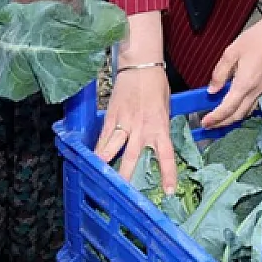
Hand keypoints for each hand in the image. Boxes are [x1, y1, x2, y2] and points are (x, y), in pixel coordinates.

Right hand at [95, 66, 176, 194]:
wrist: (140, 65)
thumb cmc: (156, 85)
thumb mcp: (166, 109)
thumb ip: (160, 128)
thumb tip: (157, 143)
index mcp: (159, 127)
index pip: (166, 155)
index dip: (167, 174)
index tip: (168, 191)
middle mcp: (141, 128)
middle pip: (132, 158)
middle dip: (127, 179)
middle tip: (124, 196)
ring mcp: (124, 123)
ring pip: (111, 149)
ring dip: (105, 165)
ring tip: (99, 180)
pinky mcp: (110, 117)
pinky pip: (103, 137)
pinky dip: (98, 149)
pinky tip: (92, 160)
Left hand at [206, 0, 261, 127]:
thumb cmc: (257, 38)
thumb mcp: (231, 52)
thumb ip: (220, 73)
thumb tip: (212, 90)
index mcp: (245, 84)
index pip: (227, 108)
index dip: (215, 118)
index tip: (204, 123)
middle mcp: (256, 91)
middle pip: (238, 115)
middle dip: (222, 123)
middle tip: (209, 125)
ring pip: (247, 112)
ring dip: (233, 118)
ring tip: (220, 118)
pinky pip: (254, 105)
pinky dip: (242, 110)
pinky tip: (235, 106)